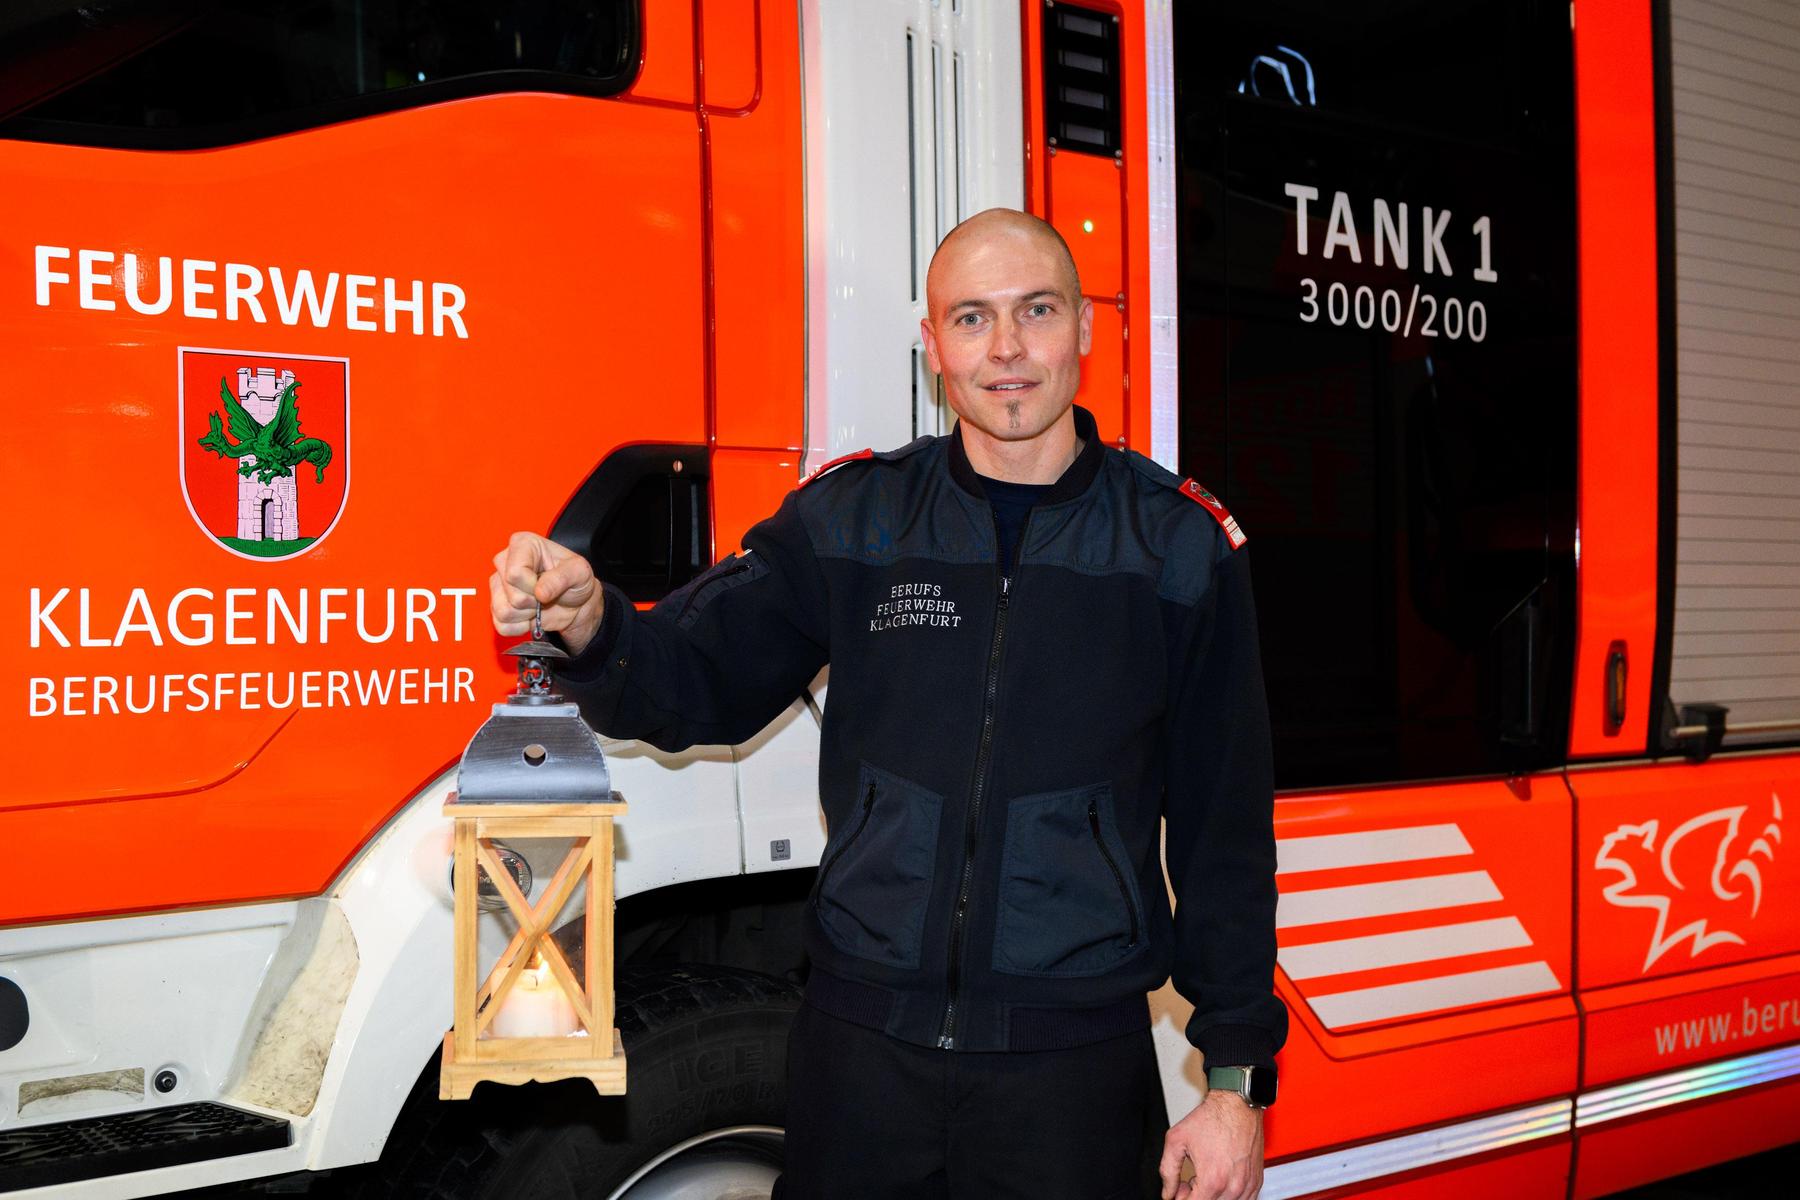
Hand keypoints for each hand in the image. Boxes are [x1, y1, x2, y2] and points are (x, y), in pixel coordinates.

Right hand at [490, 532, 604, 654]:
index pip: (515, 572)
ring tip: (539, 604)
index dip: (533, 586)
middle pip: (512, 595)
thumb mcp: (579, 572)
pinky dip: (521, 626)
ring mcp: (499, 585)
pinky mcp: (496, 606)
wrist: (575, 604)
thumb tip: (540, 591)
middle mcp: (506, 562)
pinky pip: (502, 625)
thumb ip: (561, 578)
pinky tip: (531, 616)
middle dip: (533, 602)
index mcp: (524, 544)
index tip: (547, 586)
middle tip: (546, 596)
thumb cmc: (575, 582)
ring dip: (527, 615)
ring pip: (504, 612)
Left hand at [1160, 1089, 1263, 1199]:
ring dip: (1214, 1196)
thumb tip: (1168, 1192)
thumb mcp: (1176, 1140)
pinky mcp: (1256, 1180)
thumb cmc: (1212, 1118)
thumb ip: (1168, 1171)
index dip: (1183, 1197)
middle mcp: (1233, 1187)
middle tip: (1192, 1178)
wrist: (1237, 1104)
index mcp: (1212, 1180)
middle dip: (1197, 1196)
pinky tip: (1222, 1179)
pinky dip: (1230, 1195)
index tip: (1182, 1186)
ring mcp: (1248, 1185)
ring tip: (1208, 1176)